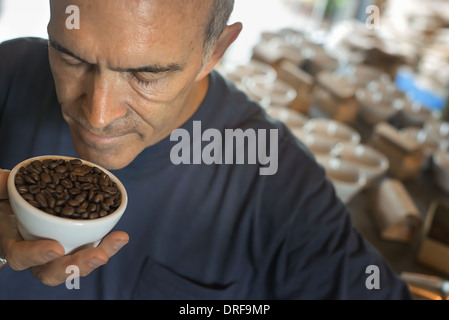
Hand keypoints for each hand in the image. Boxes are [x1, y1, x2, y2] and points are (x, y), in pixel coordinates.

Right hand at [0, 169, 128, 285]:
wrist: (17, 211)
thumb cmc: (6, 204)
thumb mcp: (0, 196)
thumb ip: (1, 188)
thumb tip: (6, 178)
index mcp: (14, 246)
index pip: (20, 257)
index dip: (36, 254)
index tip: (55, 248)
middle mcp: (37, 258)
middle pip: (54, 272)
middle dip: (77, 266)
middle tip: (98, 256)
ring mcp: (59, 255)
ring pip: (77, 265)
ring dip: (101, 254)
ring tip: (119, 240)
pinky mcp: (76, 247)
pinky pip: (92, 250)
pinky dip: (108, 244)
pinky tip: (121, 236)